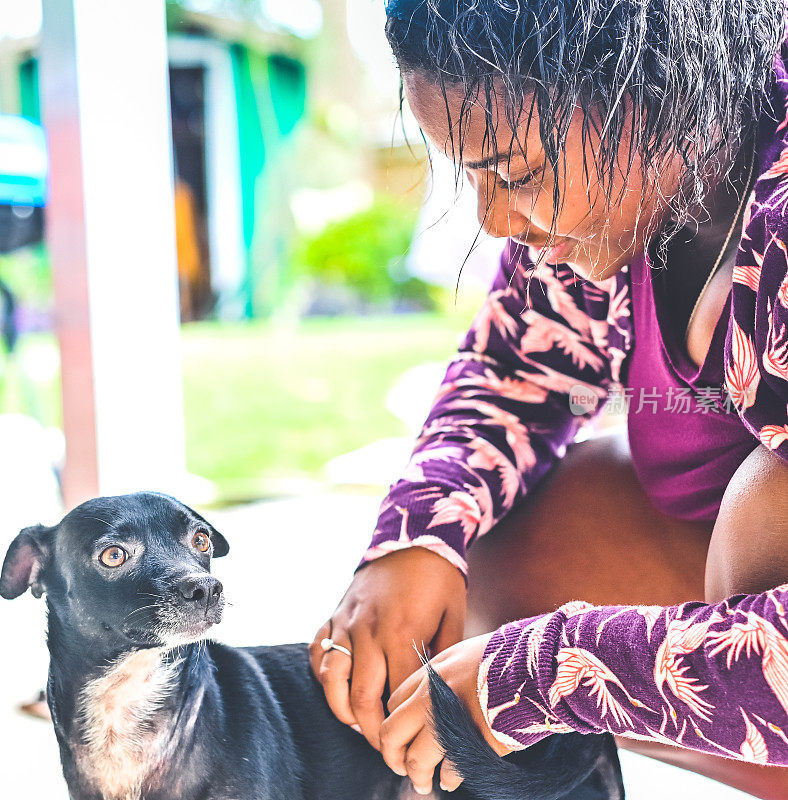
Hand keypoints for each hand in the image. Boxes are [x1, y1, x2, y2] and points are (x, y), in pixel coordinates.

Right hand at [309, 547, 465, 749]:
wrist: (410, 539)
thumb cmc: (438, 580)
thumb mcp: (454, 616)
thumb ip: (443, 656)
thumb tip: (438, 695)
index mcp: (401, 631)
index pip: (397, 694)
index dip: (403, 724)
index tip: (412, 741)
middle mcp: (368, 629)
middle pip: (362, 696)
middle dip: (373, 731)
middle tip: (386, 747)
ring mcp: (346, 622)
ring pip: (332, 680)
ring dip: (343, 710)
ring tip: (361, 723)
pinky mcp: (334, 615)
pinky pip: (318, 653)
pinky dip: (324, 677)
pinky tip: (341, 690)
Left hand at [380, 634, 510, 793]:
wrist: (534, 667)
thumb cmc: (505, 657)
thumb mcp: (463, 654)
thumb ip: (442, 676)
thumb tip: (430, 696)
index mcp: (429, 675)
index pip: (394, 703)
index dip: (395, 723)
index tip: (401, 735)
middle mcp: (430, 698)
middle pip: (393, 733)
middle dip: (393, 755)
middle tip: (401, 766)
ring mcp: (448, 722)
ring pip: (416, 759)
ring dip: (418, 775)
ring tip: (423, 783)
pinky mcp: (470, 744)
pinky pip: (448, 770)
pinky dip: (447, 779)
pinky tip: (450, 780)